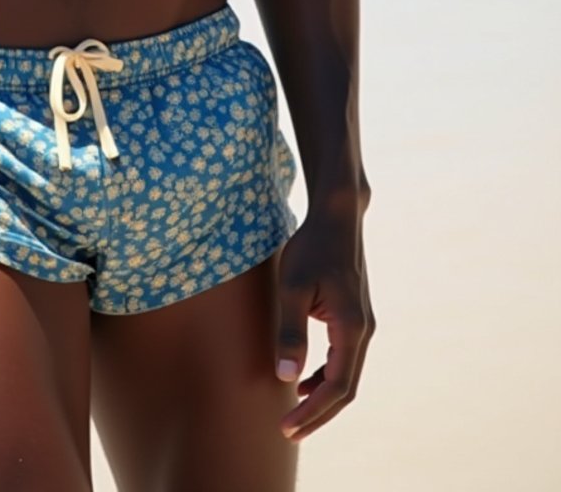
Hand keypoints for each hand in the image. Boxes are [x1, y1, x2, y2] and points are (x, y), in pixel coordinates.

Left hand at [274, 208, 373, 440]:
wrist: (336, 218)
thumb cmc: (311, 248)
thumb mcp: (292, 287)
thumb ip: (290, 332)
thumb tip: (287, 378)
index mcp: (351, 327)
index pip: (336, 386)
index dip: (312, 412)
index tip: (287, 427)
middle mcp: (364, 331)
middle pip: (346, 389)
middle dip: (318, 413)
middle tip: (289, 431)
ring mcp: (363, 324)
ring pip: (347, 376)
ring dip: (323, 397)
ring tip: (293, 410)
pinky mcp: (355, 318)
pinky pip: (344, 359)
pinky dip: (326, 376)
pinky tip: (304, 379)